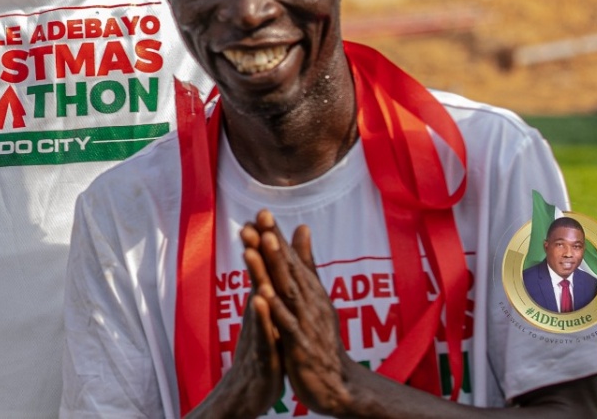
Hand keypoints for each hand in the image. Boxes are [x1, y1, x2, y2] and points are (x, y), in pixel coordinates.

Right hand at [192, 221, 284, 418]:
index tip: (263, 212)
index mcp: (262, 306)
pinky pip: (263, 333)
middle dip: (255, 249)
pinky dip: (261, 316)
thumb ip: (271, 293)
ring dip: (254, 275)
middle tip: (253, 219)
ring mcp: (257, 333)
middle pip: (256, 277)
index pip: (262, 270)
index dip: (263, 243)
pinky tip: (260, 300)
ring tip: (251, 250)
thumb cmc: (261, 355)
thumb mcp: (269, 321)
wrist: (248, 395)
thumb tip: (272, 269)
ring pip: (256, 301)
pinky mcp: (262, 355)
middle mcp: (256, 315)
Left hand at [252, 213, 358, 416]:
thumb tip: (301, 227)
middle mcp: (308, 303)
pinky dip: (275, 310)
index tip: (261, 211)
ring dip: (274, 267)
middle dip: (273, 243)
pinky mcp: (300, 347)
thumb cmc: (320, 338)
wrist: (338, 384)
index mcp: (308, 292)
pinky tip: (262, 294)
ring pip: (287, 291)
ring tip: (262, 243)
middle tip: (259, 218)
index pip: (289, 259)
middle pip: (288, 269)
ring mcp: (305, 324)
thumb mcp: (313, 296)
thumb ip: (305, 263)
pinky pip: (286, 326)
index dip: (275, 236)